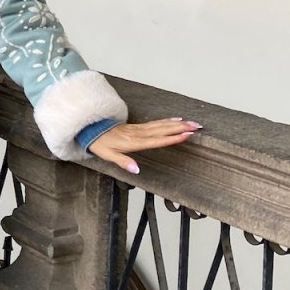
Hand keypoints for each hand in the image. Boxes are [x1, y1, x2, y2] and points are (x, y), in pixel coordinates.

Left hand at [87, 119, 201, 174]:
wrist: (92, 130)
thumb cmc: (100, 144)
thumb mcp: (108, 156)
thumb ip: (123, 162)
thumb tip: (136, 170)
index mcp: (134, 142)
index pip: (157, 140)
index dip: (172, 138)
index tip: (186, 135)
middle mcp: (139, 134)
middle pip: (163, 130)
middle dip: (181, 128)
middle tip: (197, 126)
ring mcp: (139, 129)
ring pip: (162, 125)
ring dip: (178, 124)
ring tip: (192, 123)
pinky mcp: (138, 127)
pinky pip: (156, 123)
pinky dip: (167, 121)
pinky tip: (176, 120)